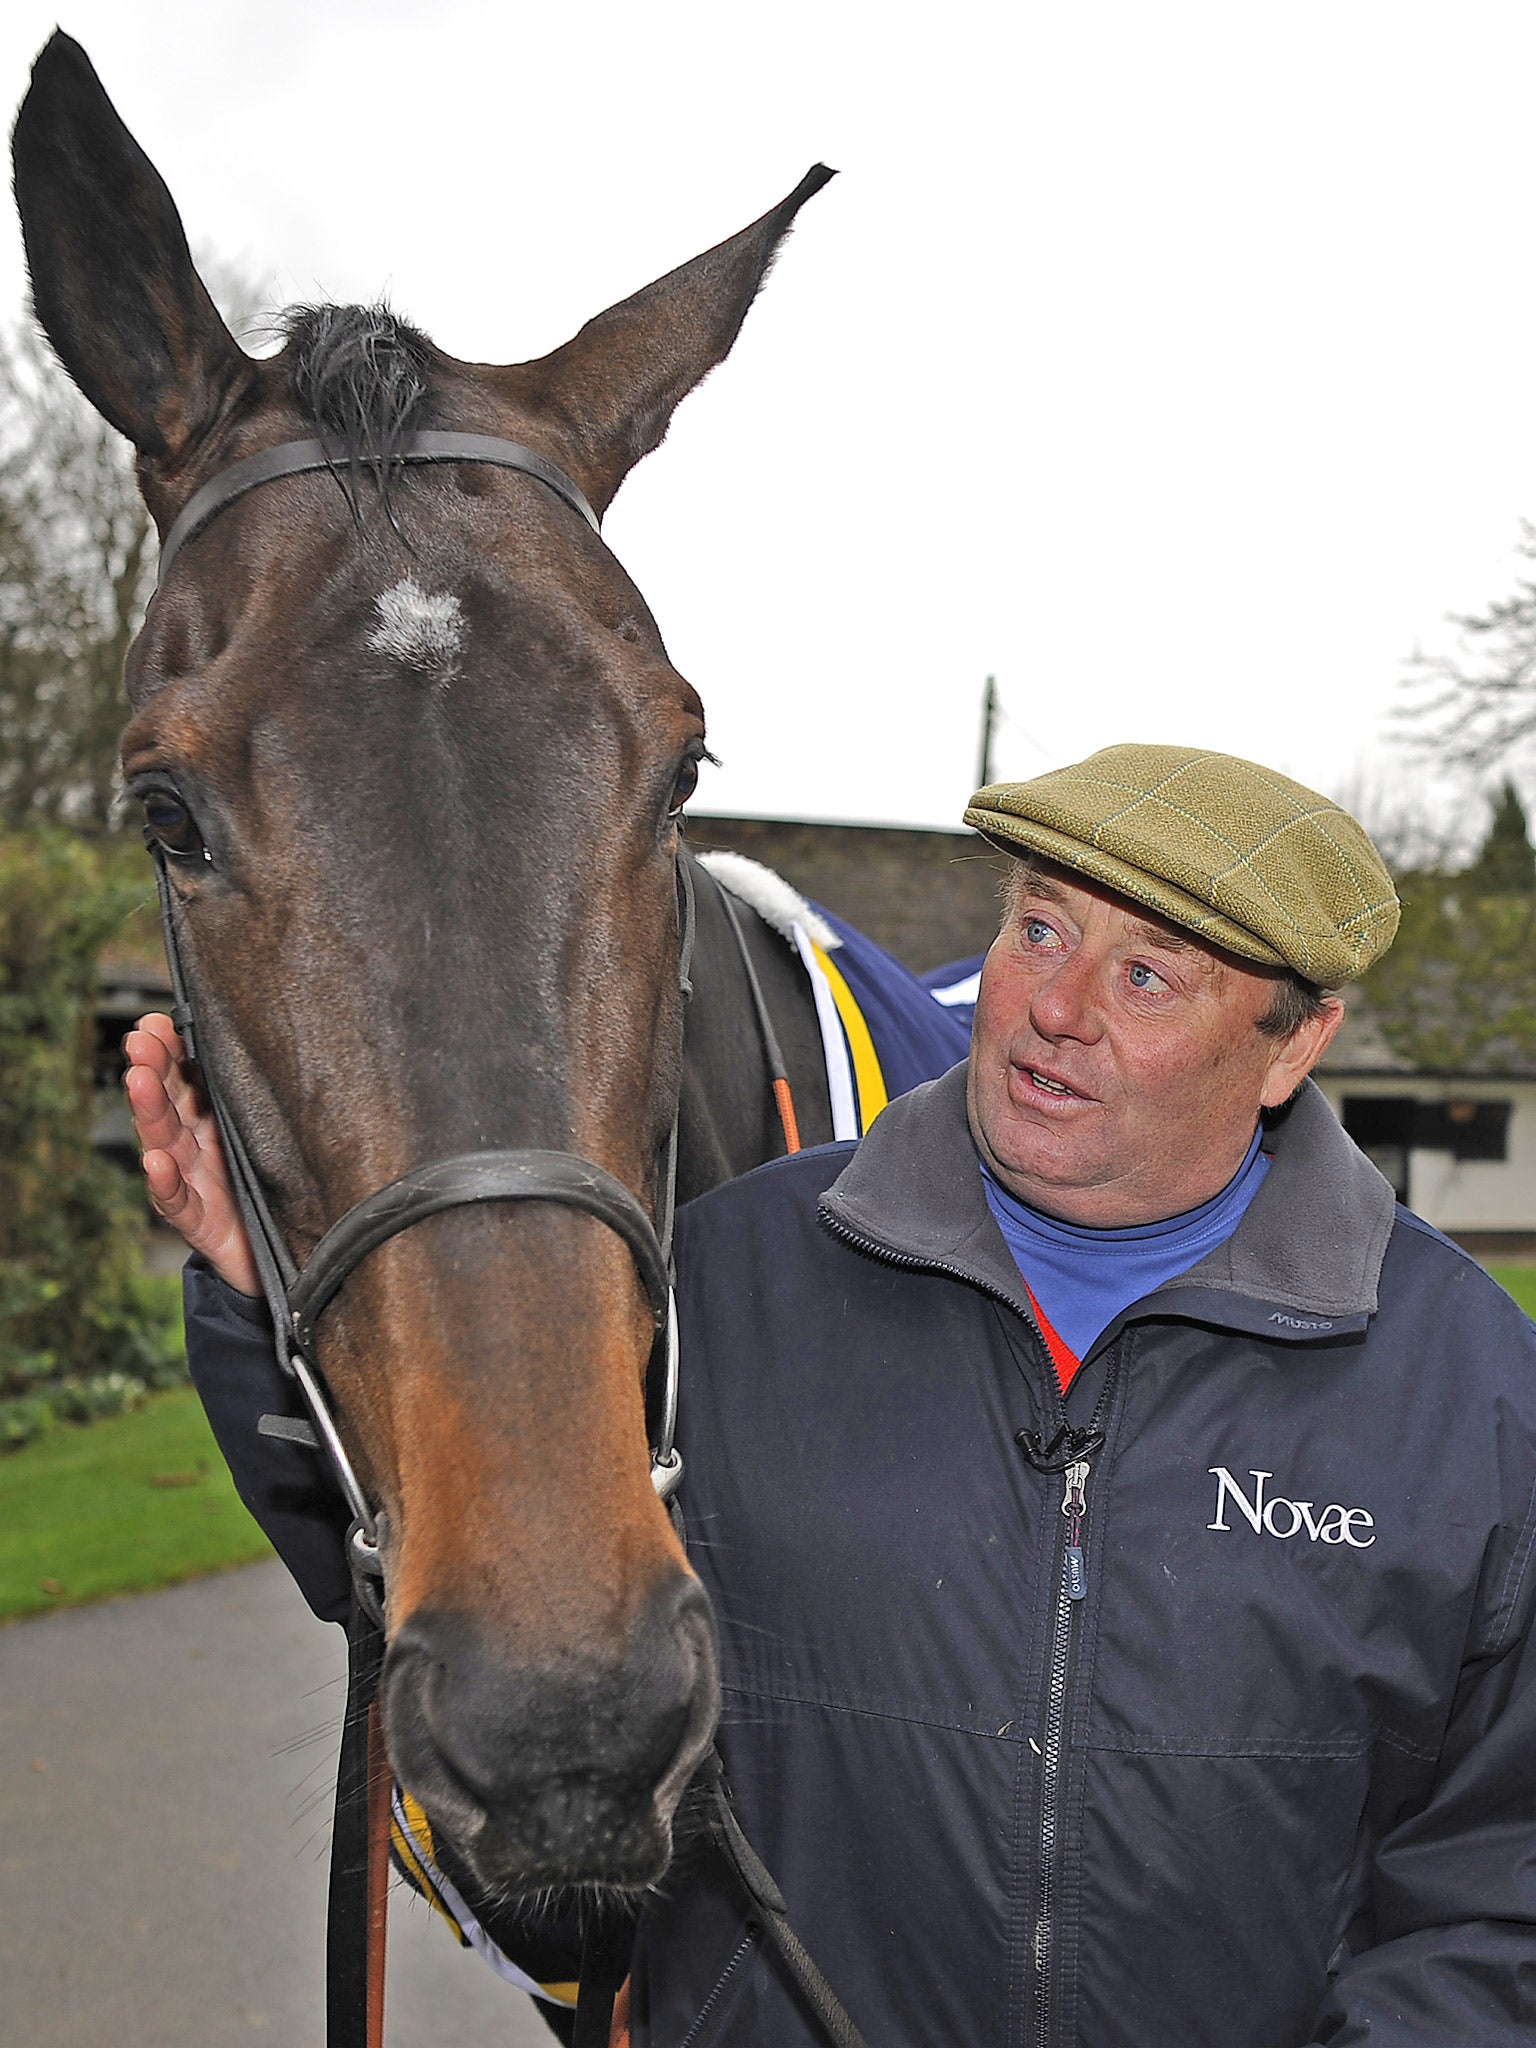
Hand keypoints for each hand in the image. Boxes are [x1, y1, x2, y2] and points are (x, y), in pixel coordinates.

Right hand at [124, 1012, 260, 1297]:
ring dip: (150, 1111)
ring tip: (138, 1080)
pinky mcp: (199, 1224)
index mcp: (214, 1122)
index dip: (171, 1050)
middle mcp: (197, 1147)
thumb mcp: (273, 1138)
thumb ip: (265, 1100)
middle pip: (169, 1103)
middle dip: (153, 1068)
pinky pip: (178, 1201)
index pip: (186, 1079)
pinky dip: (166, 1182)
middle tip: (142, 1039)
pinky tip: (157, 1162)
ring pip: (166, 1142)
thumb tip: (287, 1041)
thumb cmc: (277, 1190)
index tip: (159, 1021)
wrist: (283, 1260)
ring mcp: (194, 1183)